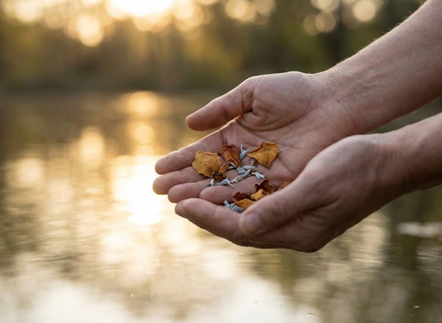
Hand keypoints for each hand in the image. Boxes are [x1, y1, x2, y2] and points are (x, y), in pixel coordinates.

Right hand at [153, 71, 356, 202]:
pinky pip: (252, 195)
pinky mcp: (280, 184)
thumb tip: (189, 123)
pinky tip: (209, 206)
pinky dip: (230, 201)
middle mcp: (245, 158)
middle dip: (184, 182)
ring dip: (201, 195)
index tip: (158, 169)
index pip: (202, 153)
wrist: (334, 102)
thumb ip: (221, 108)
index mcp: (235, 135)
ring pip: (226, 188)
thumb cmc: (294, 92)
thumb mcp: (252, 93)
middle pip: (209, 175)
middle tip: (159, 191)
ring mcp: (261, 173)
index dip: (181, 161)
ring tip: (176, 202)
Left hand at [174, 135, 399, 250]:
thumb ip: (280, 208)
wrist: (385, 161)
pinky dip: (233, 193)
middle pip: (236, 224)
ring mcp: (293, 217)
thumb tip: (243, 227)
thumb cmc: (355, 169)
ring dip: (214, 201)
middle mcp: (291, 229)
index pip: (241, 230)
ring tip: (185, 191)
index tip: (180, 205)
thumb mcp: (317, 186)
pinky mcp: (294, 201)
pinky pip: (255, 200)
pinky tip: (217, 182)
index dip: (208, 217)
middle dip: (204, 211)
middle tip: (172, 199)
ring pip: (242, 212)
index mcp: (297, 232)